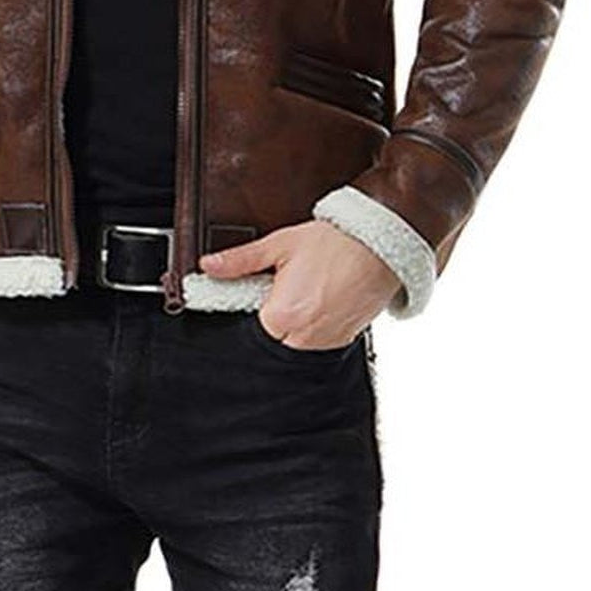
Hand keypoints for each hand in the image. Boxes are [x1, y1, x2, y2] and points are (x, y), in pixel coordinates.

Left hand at [197, 219, 404, 347]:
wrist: (382, 245)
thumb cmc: (334, 243)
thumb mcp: (280, 245)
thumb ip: (240, 260)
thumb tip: (208, 266)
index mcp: (283, 315)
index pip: (247, 332)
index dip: (250, 310)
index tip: (256, 295)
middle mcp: (304, 338)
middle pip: (269, 344)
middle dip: (269, 320)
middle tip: (279, 291)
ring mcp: (326, 344)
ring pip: (292, 347)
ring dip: (290, 327)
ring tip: (302, 293)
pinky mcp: (343, 343)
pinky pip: (315, 346)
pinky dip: (310, 329)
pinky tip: (317, 302)